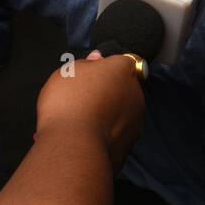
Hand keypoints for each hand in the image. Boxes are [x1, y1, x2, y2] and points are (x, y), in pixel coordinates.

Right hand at [36, 51, 144, 166]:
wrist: (73, 145)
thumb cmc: (69, 102)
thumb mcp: (69, 72)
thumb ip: (87, 63)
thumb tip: (97, 59)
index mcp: (122, 70)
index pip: (124, 63)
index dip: (108, 68)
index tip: (94, 75)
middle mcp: (135, 93)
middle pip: (123, 89)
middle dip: (107, 93)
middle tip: (81, 100)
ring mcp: (135, 121)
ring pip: (120, 114)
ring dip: (105, 116)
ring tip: (79, 122)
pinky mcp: (129, 145)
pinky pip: (115, 136)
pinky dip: (103, 136)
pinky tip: (83, 138)